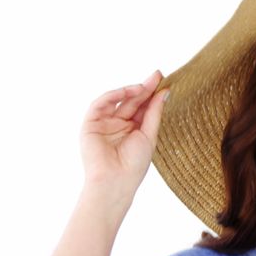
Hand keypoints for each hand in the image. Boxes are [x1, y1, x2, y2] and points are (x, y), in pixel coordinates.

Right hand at [80, 70, 169, 191]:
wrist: (115, 180)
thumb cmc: (134, 164)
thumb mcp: (149, 135)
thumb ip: (154, 112)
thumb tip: (165, 92)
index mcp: (133, 129)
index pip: (143, 107)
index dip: (152, 94)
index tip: (164, 80)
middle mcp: (118, 124)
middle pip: (132, 101)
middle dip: (144, 88)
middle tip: (158, 75)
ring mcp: (104, 123)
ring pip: (117, 100)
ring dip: (130, 90)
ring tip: (145, 86)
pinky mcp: (90, 123)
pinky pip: (100, 104)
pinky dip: (114, 95)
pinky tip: (128, 91)